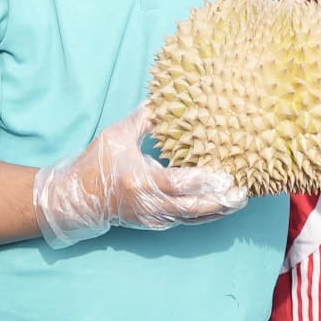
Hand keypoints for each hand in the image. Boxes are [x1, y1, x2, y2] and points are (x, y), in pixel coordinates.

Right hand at [31, 108, 245, 245]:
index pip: (181, 183)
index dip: (206, 181)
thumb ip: (144, 118)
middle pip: (193, 208)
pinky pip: (184, 221)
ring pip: (192, 218)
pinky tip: (219, 207)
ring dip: (217, 211)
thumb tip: (166, 95)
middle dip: (220, 202)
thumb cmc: (96, 164)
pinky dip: (203, 215)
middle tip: (243, 193)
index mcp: (141, 181)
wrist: (78, 199)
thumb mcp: (117, 135)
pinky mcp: (154, 225)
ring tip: (239, 201)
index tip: (228, 175)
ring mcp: (152, 218)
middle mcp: (150, 205)